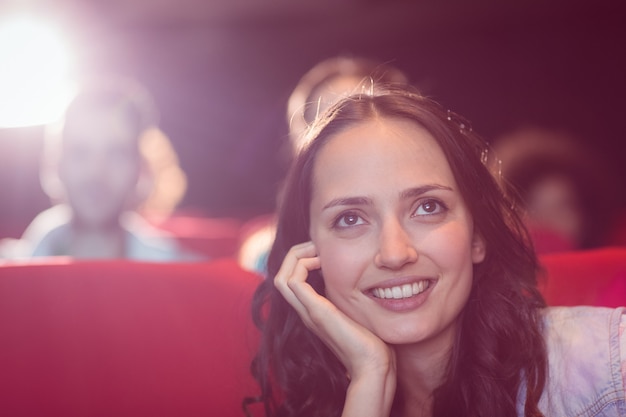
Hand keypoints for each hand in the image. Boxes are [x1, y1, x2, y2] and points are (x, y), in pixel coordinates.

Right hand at [274, 241, 396, 416]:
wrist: (373, 364)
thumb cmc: (372, 342)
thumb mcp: (358, 313)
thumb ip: (351, 300)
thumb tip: (364, 283)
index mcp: (313, 310)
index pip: (291, 281)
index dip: (301, 261)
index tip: (322, 252)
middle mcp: (306, 310)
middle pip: (280, 276)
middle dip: (295, 254)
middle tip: (316, 246)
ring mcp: (308, 311)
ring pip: (281, 277)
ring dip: (295, 257)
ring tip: (316, 251)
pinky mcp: (315, 311)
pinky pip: (292, 281)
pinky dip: (302, 265)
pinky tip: (322, 262)